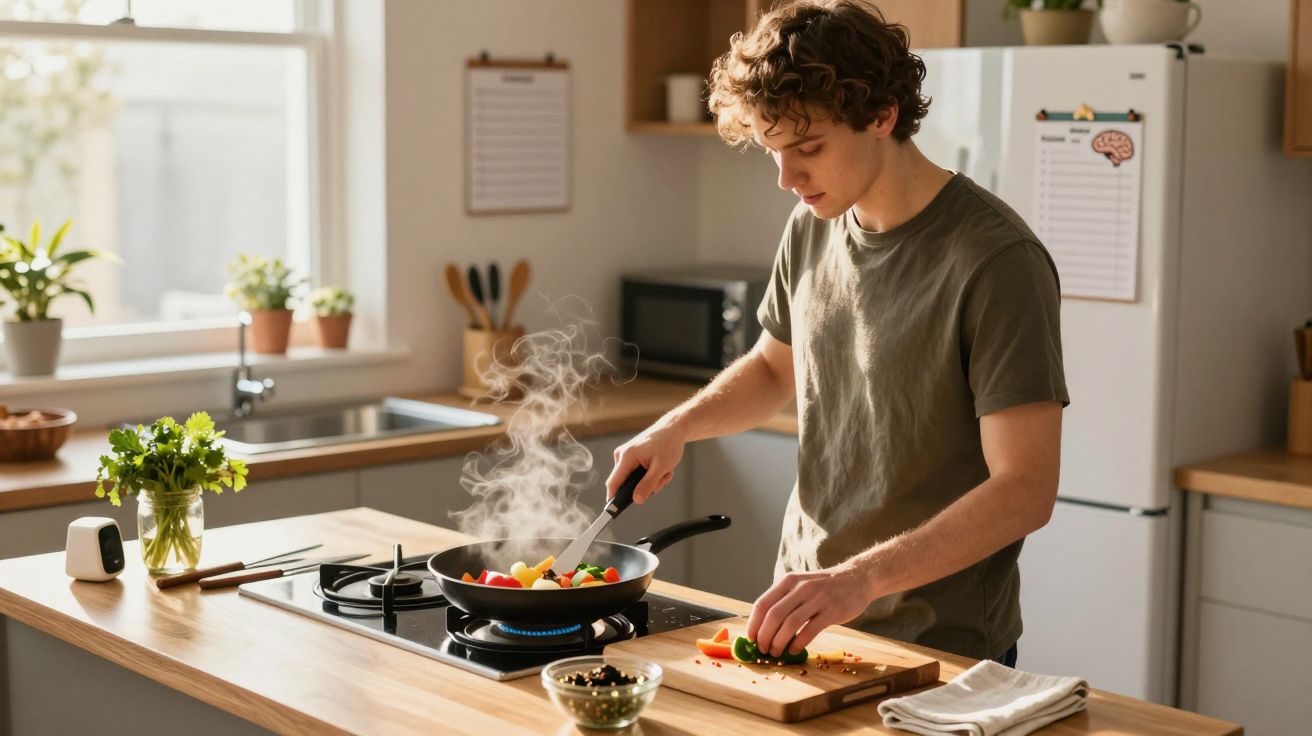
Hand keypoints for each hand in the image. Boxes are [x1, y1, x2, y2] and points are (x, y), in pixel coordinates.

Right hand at [605, 420, 687, 504]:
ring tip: (664, 472)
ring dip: (651, 481)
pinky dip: (651, 475)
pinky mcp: (631, 457)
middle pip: (626, 484)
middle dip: (646, 487)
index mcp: (626, 456)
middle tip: (661, 479)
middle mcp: (622, 456)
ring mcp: (626, 456)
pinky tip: (661, 468)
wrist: (673, 429)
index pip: (613, 482)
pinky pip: (637, 474)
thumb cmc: (668, 443)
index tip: (613, 511)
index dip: (612, 498)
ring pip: (634, 481)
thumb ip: (647, 485)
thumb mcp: (661, 468)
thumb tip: (636, 500)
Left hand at [746, 563, 878, 658]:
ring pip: (790, 624)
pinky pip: (809, 631)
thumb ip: (784, 600)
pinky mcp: (832, 611)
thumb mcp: (801, 585)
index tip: (750, 639)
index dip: (753, 624)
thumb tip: (762, 626)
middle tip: (762, 649)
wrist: (857, 578)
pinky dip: (798, 643)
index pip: (763, 604)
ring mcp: (817, 599)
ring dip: (779, 642)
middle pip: (774, 615)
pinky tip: (793, 650)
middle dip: (764, 636)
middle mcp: (801, 588)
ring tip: (776, 652)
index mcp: (789, 581)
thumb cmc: (825, 587)